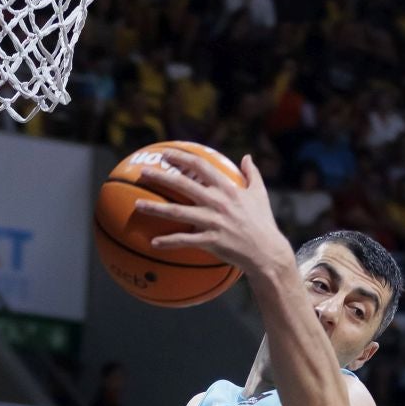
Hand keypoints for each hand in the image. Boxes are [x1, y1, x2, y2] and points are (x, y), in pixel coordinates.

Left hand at [131, 150, 287, 278]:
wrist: (267, 252)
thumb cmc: (263, 223)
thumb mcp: (260, 194)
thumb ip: (251, 174)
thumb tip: (247, 157)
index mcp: (228, 188)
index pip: (200, 165)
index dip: (181, 157)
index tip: (165, 153)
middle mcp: (218, 201)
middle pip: (183, 185)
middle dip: (161, 177)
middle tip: (143, 174)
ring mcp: (213, 221)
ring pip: (177, 212)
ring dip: (155, 208)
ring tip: (137, 205)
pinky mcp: (211, 241)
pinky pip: (184, 240)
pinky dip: (168, 241)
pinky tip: (154, 242)